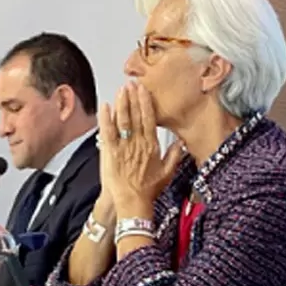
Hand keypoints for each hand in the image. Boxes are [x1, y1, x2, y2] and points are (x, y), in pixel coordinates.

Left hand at [99, 81, 183, 214]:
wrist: (132, 203)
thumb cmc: (148, 190)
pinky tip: (104, 106)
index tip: (143, 90)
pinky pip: (107, 132)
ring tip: (121, 90)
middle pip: (135, 115)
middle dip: (133, 97)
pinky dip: (105, 118)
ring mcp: (123, 147)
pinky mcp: (110, 153)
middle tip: (131, 83)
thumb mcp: (167, 173)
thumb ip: (174, 155)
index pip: (149, 119)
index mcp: (151, 146)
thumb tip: (181, 143)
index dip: (146, 102)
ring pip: (122, 120)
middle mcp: (138, 144)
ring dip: (121, 103)